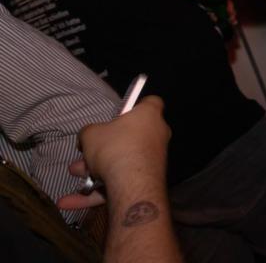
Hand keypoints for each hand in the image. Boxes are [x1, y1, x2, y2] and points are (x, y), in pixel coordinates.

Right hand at [56, 97, 170, 211]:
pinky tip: (68, 202)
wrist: (131, 183)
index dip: (135, 106)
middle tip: (83, 153)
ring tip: (74, 173)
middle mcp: (156, 136)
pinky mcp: (146, 182)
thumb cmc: (115, 147)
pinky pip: (119, 184)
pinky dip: (95, 193)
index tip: (121, 113)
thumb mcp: (91, 134)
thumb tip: (89, 136)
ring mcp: (153, 160)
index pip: (150, 103)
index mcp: (149, 116)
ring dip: (94, 170)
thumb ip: (89, 132)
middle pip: (127, 137)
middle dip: (101, 149)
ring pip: (120, 163)